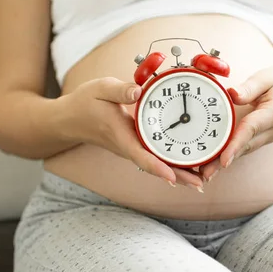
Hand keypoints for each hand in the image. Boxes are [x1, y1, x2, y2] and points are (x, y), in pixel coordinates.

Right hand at [59, 77, 203, 189]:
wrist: (70, 119)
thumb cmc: (85, 103)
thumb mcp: (100, 89)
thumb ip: (119, 90)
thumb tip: (138, 91)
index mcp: (121, 135)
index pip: (141, 155)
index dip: (158, 167)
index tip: (173, 177)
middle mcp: (128, 147)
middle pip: (156, 166)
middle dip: (179, 175)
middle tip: (202, 182)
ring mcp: (132, 149)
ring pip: (157, 165)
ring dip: (179, 172)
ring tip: (202, 178)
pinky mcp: (135, 146)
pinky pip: (155, 159)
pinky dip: (172, 164)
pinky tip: (188, 166)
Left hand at [200, 65, 272, 181]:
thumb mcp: (266, 77)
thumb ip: (249, 87)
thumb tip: (231, 94)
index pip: (251, 129)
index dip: (236, 144)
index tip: (224, 159)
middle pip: (246, 147)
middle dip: (224, 161)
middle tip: (205, 173)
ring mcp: (270, 137)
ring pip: (245, 151)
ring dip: (225, 162)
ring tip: (205, 173)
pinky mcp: (263, 139)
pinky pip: (245, 149)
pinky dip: (230, 156)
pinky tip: (214, 164)